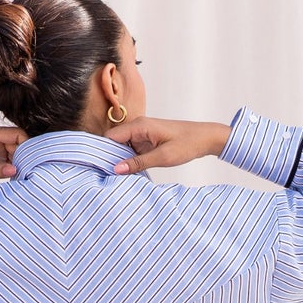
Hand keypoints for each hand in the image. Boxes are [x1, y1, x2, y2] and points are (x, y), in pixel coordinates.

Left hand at [0, 124, 25, 182]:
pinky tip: (11, 177)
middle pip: (18, 144)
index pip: (18, 135)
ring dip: (17, 164)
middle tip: (26, 175)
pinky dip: (9, 167)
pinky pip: (6, 159)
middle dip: (23, 158)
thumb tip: (15, 171)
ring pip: (14, 153)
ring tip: (19, 178)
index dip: (28, 147)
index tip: (32, 163)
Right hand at [108, 118, 231, 173]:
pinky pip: (130, 150)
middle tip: (105, 176)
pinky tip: (127, 172)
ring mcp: (140, 134)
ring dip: (119, 160)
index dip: (101, 152)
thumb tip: (116, 169)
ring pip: (121, 148)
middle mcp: (137, 127)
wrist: (205, 138)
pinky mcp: (145, 141)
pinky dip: (128, 160)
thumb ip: (138, 163)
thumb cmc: (187, 143)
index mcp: (139, 126)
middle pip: (113, 143)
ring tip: (115, 176)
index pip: (109, 137)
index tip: (97, 168)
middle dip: (109, 157)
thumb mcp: (163, 157)